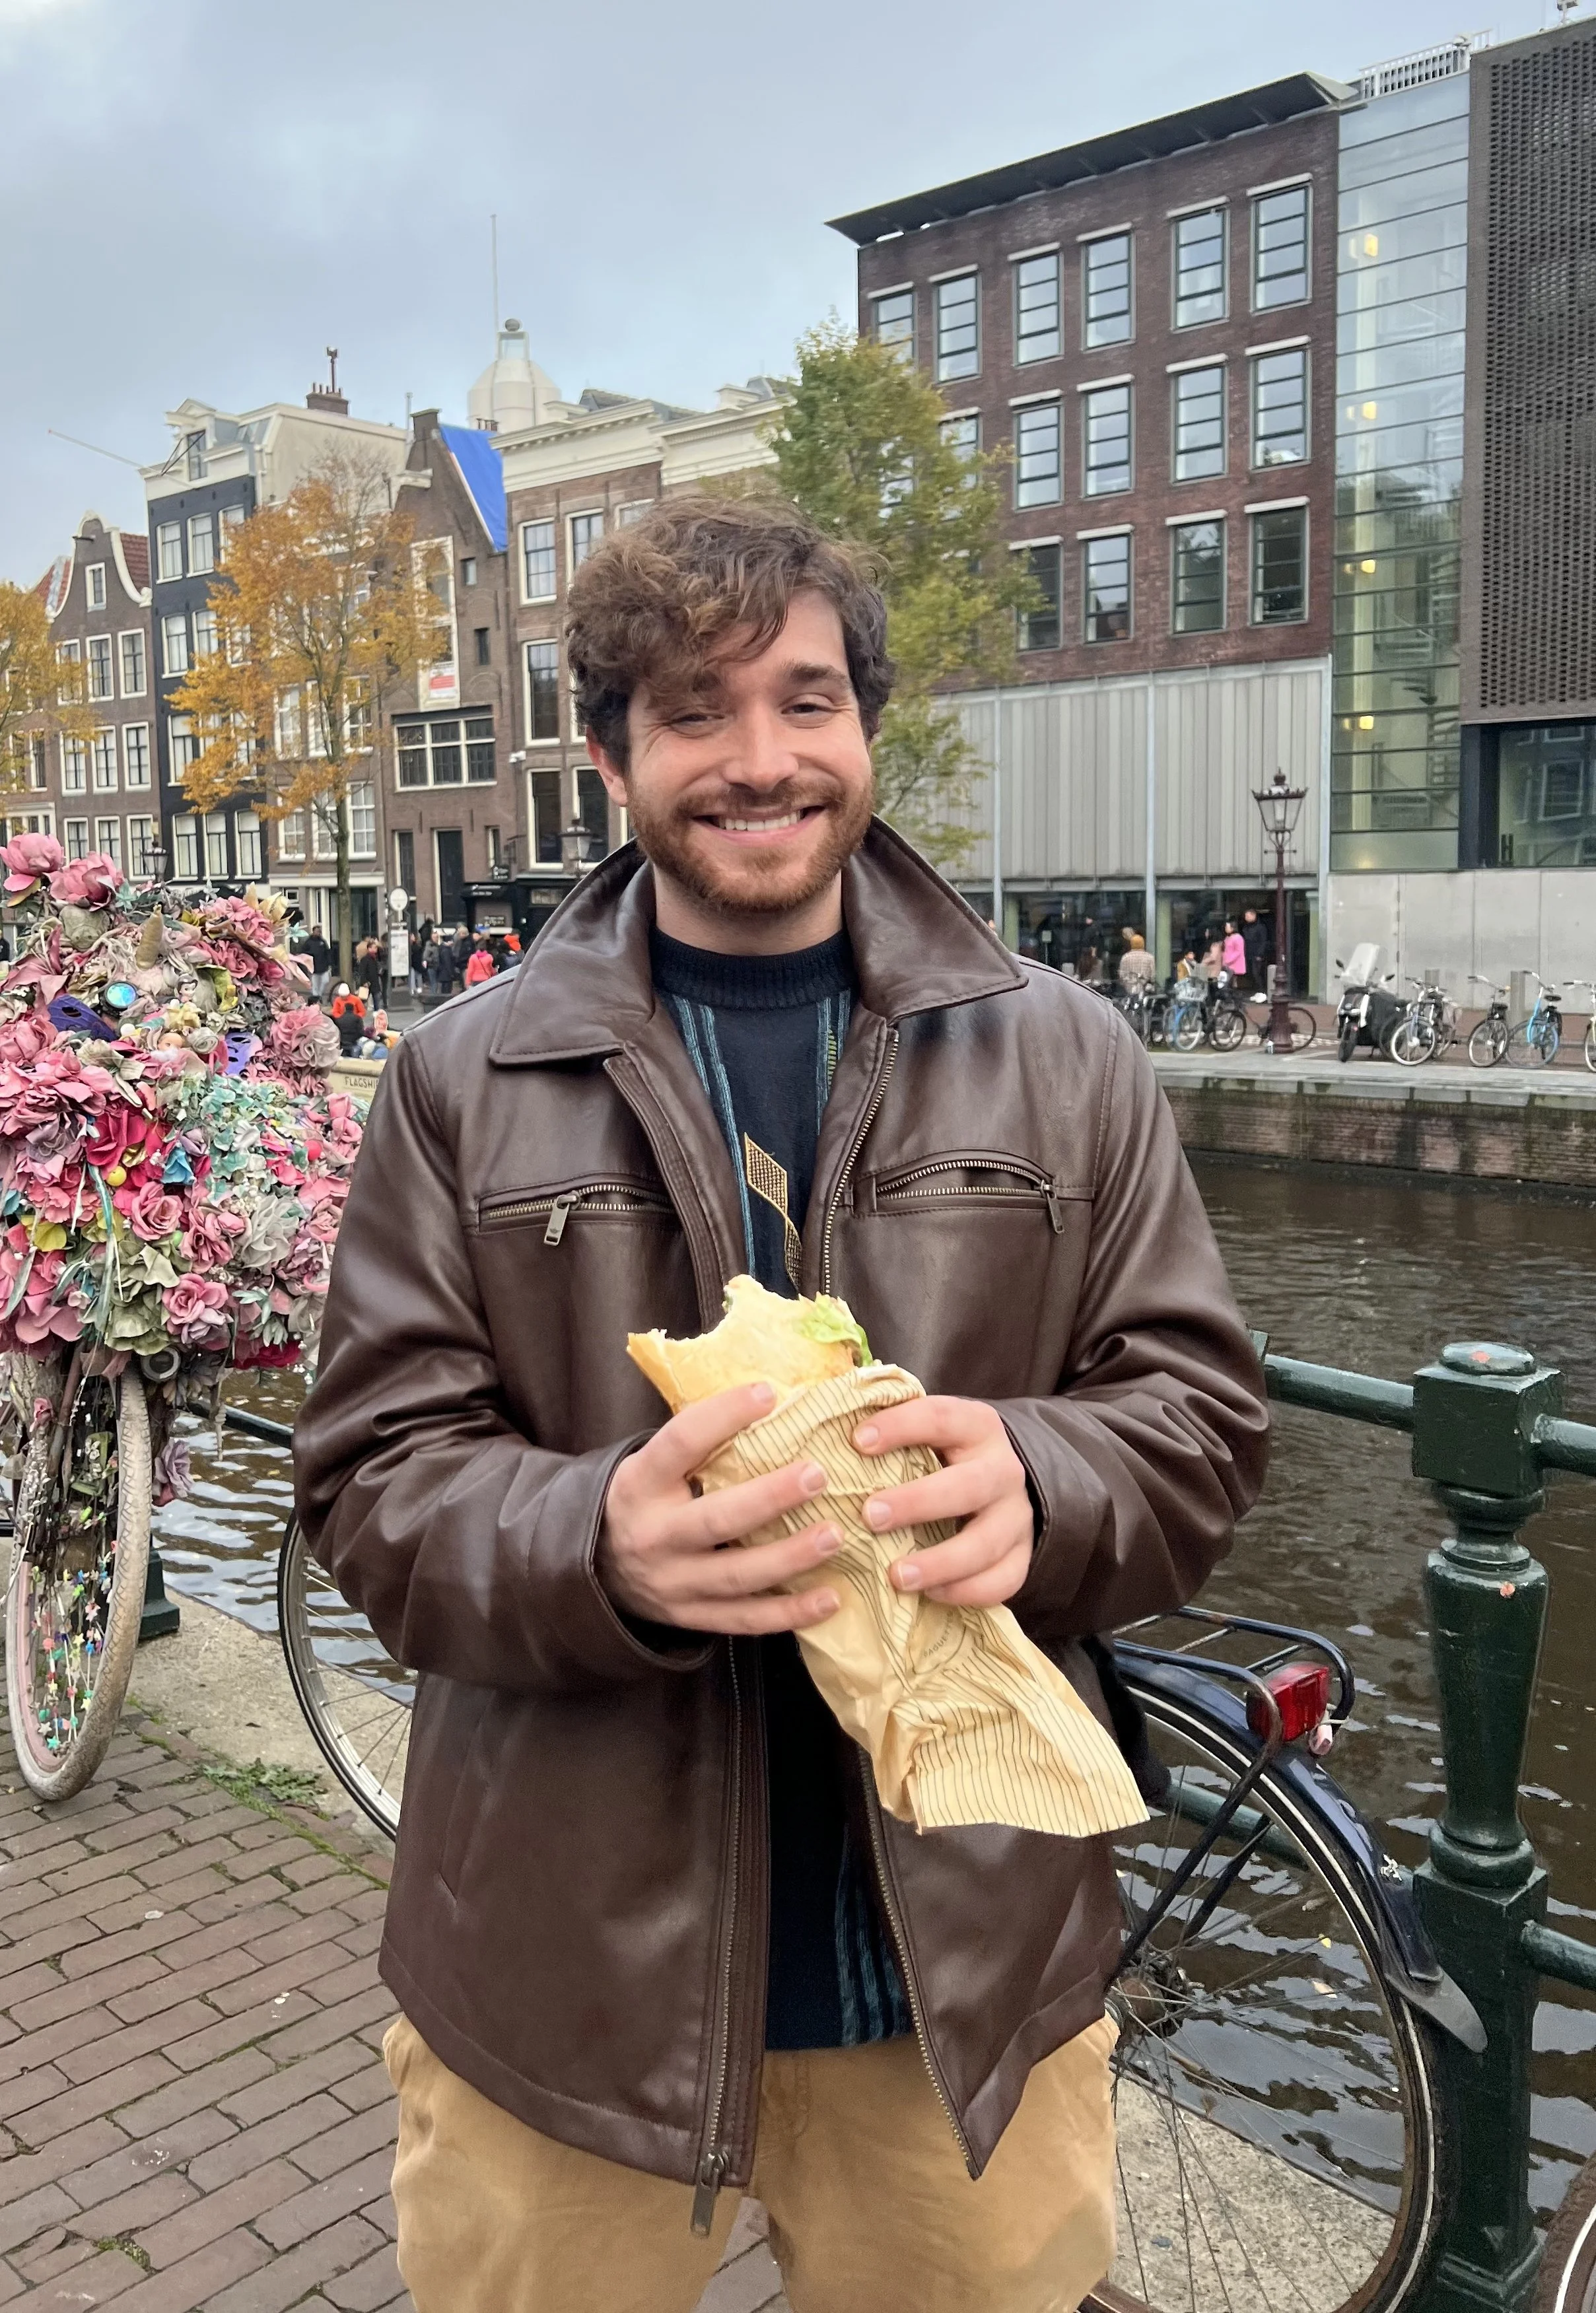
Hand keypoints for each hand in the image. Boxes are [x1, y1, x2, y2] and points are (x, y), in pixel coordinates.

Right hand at [598, 1383, 842, 1636]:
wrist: (597, 1571)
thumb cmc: (646, 1500)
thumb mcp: (652, 1465)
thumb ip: (698, 1441)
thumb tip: (773, 1393)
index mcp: (640, 1484)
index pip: (679, 1443)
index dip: (722, 1416)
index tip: (768, 1394)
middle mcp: (653, 1535)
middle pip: (715, 1520)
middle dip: (769, 1498)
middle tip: (818, 1475)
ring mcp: (672, 1584)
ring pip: (736, 1575)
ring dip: (790, 1557)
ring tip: (836, 1535)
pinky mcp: (691, 1617)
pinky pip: (745, 1620)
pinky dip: (790, 1613)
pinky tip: (831, 1598)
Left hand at [853, 1398, 1033, 1608]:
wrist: (1001, 1483)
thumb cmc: (944, 1456)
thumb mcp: (928, 1432)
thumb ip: (890, 1430)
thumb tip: (825, 1429)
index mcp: (976, 1427)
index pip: (942, 1418)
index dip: (902, 1427)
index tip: (858, 1441)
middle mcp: (1002, 1470)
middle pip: (969, 1485)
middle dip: (918, 1502)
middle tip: (870, 1516)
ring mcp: (1015, 1516)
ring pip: (986, 1543)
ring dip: (940, 1562)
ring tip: (895, 1575)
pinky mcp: (1021, 1556)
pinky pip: (1003, 1581)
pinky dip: (966, 1592)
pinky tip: (929, 1595)